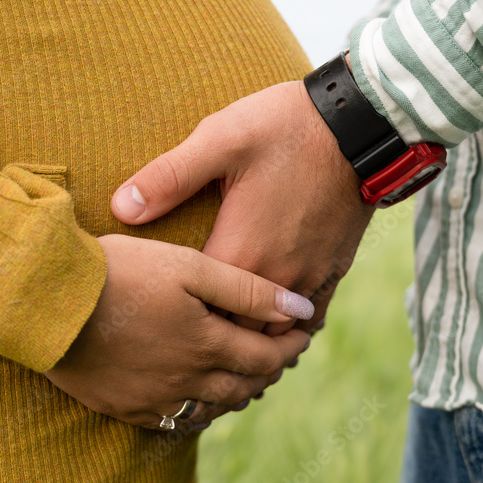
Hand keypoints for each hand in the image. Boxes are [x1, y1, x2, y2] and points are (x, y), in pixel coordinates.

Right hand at [43, 234, 311, 428]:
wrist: (49, 301)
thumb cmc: (121, 273)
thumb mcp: (191, 268)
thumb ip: (248, 291)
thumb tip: (301, 310)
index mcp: (208, 344)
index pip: (267, 358)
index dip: (291, 347)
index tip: (304, 334)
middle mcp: (187, 381)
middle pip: (243, 387)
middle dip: (268, 372)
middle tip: (279, 356)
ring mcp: (154, 399)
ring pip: (212, 409)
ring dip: (236, 395)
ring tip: (245, 378)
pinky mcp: (124, 407)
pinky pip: (173, 422)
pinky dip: (196, 412)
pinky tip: (197, 401)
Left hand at [109, 65, 372, 334]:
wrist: (361, 124)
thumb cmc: (284, 127)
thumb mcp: (220, 139)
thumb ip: (168, 177)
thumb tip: (120, 207)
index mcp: (239, 253)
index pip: (200, 313)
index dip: (176, 327)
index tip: (155, 335)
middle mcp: (275, 278)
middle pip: (238, 337)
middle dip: (214, 348)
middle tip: (187, 356)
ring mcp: (308, 278)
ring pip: (278, 338)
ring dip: (254, 347)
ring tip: (230, 357)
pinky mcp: (333, 269)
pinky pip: (311, 318)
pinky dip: (291, 332)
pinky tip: (278, 335)